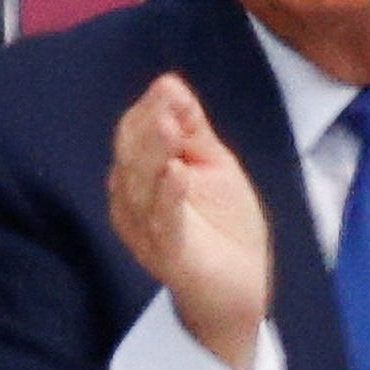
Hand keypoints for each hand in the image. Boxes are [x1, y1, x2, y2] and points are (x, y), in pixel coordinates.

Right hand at [106, 73, 271, 369]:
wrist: (239, 286)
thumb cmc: (222, 224)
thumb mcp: (212, 164)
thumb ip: (192, 129)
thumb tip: (170, 83)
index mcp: (140, 176)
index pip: (132, 135)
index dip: (148, 110)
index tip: (170, 87)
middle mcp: (132, 202)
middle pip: (130, 157)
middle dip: (148, 126)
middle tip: (168, 101)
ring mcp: (146, 231)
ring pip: (140, 188)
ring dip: (155, 154)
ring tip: (171, 127)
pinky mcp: (169, 256)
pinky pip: (163, 224)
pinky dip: (169, 198)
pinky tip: (178, 173)